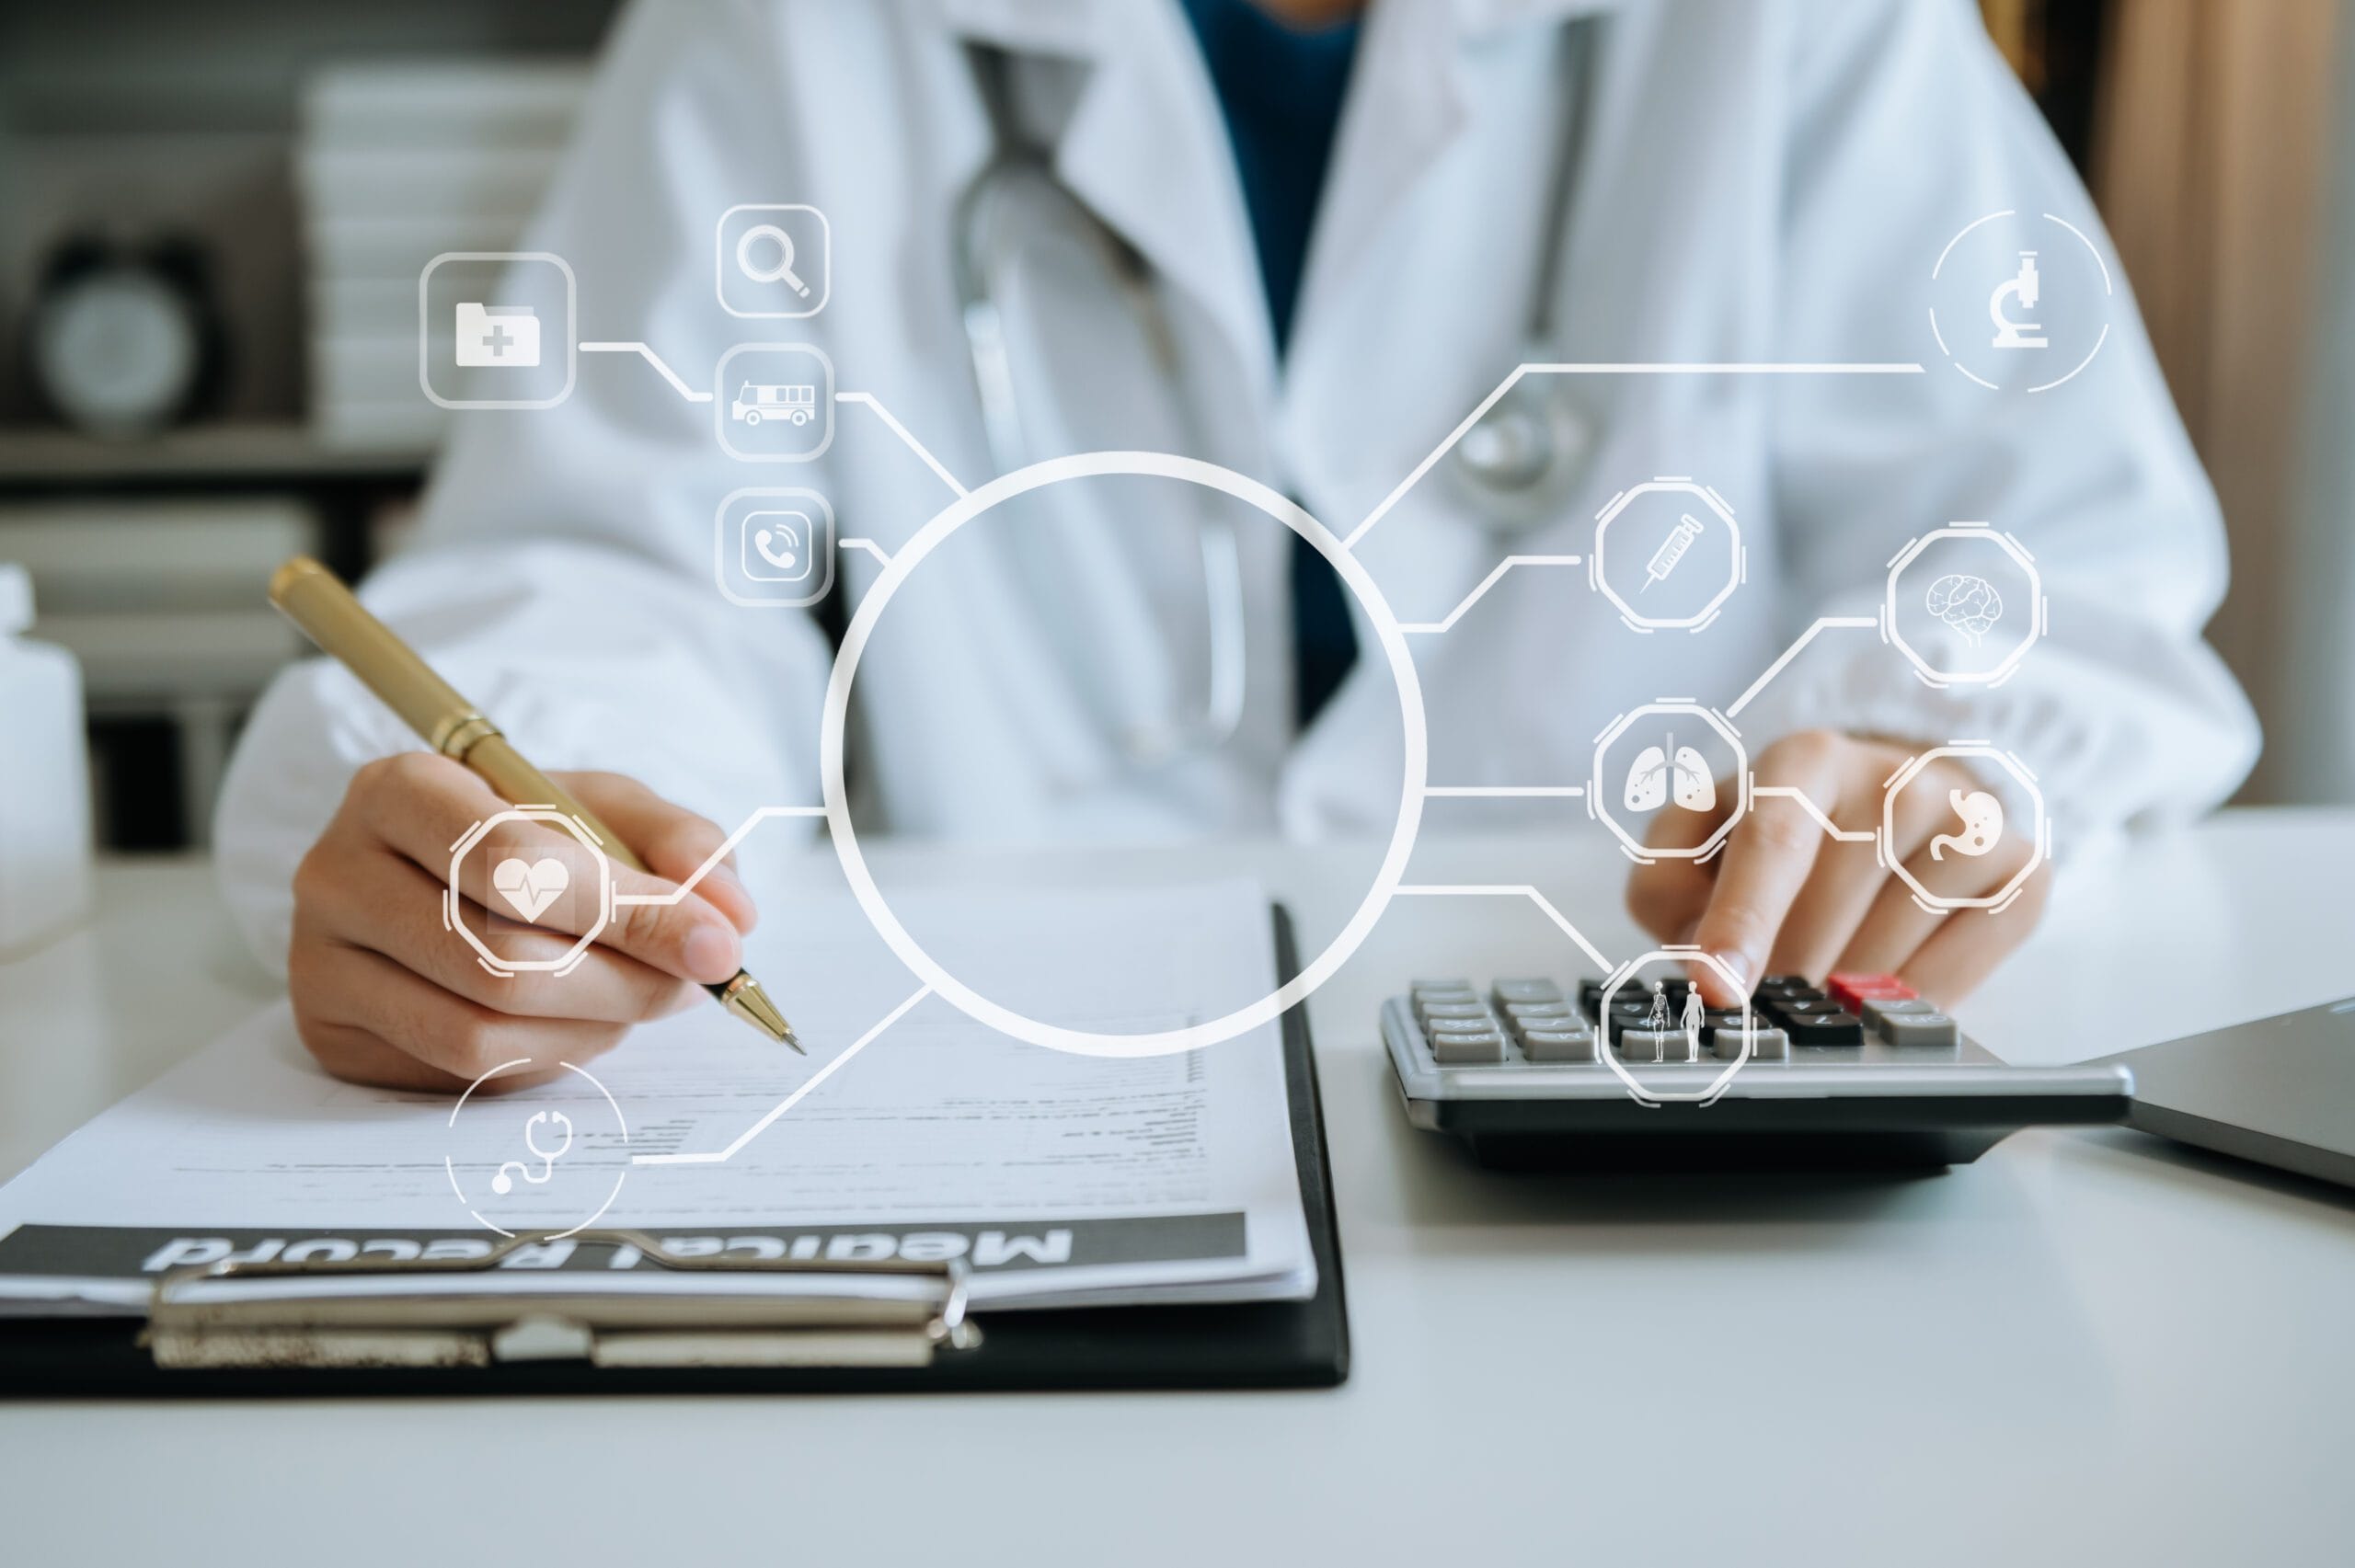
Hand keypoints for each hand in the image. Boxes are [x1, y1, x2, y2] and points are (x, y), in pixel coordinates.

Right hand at [288, 755, 757, 1091]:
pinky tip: (581, 1024)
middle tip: (692, 983)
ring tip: (637, 1000)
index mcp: (399, 789)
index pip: (514, 863)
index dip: (629, 912)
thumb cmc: (527, 836)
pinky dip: (547, 1058)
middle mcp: (339, 871)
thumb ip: (679, 845)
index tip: (718, 944)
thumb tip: (731, 915)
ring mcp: (320, 957)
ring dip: (591, 1026)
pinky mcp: (328, 1029)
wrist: (433, 876)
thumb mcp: (604, 810)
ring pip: (479, 1028)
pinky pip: (458, 1071)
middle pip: (500, 956)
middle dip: (624, 980)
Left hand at [1625, 730, 2048, 1008]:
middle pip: (1820, 921)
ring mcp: (1969, 824)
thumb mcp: (1703, 833)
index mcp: (1807, 759)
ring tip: (1825, 963)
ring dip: (1838, 993)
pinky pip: (1953, 978)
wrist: (1896, 805)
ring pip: (1883, 962)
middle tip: (1762, 986)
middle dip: (1777, 977)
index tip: (1716, 987)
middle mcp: (1898, 779)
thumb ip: (1665, 877)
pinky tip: (1884, 981)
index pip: (1774, 841)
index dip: (1741, 921)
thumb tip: (1688, 941)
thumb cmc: (1784, 832)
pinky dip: (1906, 1002)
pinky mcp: (2021, 874)